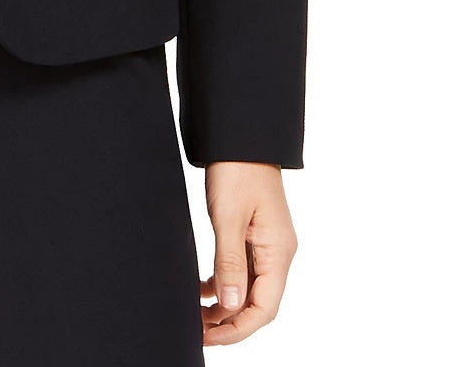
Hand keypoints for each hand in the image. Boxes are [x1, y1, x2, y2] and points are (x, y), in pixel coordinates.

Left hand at [200, 161, 297, 345]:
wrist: (240, 136)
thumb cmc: (237, 170)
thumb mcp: (228, 216)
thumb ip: (229, 262)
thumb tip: (230, 307)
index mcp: (278, 252)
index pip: (264, 308)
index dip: (238, 329)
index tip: (209, 338)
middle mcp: (277, 252)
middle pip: (258, 303)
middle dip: (229, 322)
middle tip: (197, 330)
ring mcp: (267, 244)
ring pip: (249, 288)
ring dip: (225, 305)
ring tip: (196, 314)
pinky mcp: (254, 234)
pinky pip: (243, 270)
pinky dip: (224, 283)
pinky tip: (203, 289)